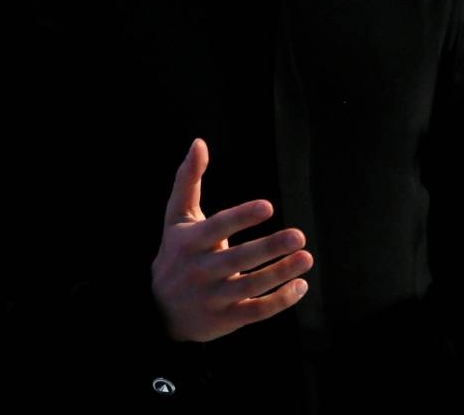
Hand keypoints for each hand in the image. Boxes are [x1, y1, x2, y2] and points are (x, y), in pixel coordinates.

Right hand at [150, 138, 312, 341]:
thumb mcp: (177, 216)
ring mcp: (213, 298)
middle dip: (270, 248)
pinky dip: (280, 301)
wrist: (156, 309)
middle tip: (299, 235)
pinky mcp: (225, 320)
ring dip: (281, 273)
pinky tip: (300, 285)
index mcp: (191, 242)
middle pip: (238, 259)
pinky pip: (255, 312)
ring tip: (306, 257)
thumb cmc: (176, 251)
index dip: (242, 217)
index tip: (268, 206)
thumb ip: (189, 179)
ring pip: (251, 286)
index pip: (218, 227)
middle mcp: (200, 270)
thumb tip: (199, 142)